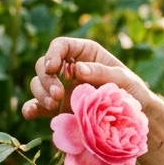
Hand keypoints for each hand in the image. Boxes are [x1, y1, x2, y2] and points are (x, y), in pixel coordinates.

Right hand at [21, 37, 150, 119]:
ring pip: (38, 84)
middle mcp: (68, 68)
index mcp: (84, 53)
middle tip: (58, 94)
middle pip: (44, 65)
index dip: (52, 54)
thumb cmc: (132, 92)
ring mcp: (61, 87)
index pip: (60, 46)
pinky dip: (31, 108)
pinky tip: (30, 113)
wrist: (132, 119)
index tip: (53, 68)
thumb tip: (77, 68)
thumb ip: (102, 72)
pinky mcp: (57, 107)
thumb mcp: (123, 79)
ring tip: (53, 105)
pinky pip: (38, 105)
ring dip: (40, 93)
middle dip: (46, 79)